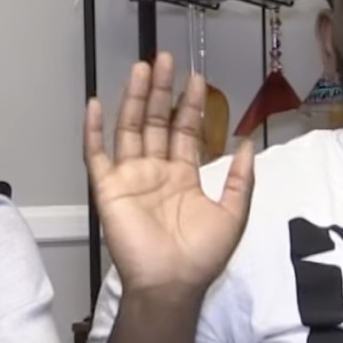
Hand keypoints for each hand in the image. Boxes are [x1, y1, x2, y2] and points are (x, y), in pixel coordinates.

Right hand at [84, 52, 254, 291]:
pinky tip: (96, 104)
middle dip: (162, 90)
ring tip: (142, 69)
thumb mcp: (233, 214)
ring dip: (135, 99)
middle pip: (157, 121)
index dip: (190, 104)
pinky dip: (93, 129)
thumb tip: (249, 144)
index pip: (185, 130)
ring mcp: (130, 177)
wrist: (172, 283)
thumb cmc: (201, 256)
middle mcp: (155, 171)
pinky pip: (96, 154)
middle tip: (166, 60)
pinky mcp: (108, 188)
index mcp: (183, 177)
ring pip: (130, 128)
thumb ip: (241, 179)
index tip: (196, 78)